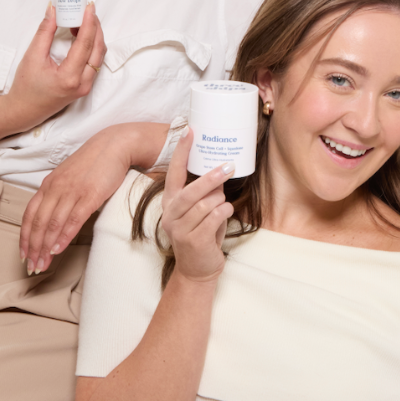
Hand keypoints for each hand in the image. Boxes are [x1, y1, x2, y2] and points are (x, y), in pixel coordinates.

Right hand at [6, 2, 106, 130]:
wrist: (25, 110)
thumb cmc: (26, 86)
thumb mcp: (32, 57)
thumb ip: (44, 32)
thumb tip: (53, 10)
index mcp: (69, 77)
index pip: (85, 44)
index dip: (89, 23)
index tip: (89, 7)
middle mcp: (82, 83)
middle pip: (98, 49)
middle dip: (95, 27)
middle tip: (88, 10)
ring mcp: (86, 86)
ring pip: (99, 56)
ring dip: (94, 36)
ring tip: (82, 21)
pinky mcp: (85, 86)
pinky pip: (95, 62)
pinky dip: (92, 46)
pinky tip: (82, 35)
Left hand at [19, 121, 166, 272]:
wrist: (114, 145)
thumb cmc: (94, 161)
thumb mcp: (69, 176)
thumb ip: (59, 193)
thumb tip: (54, 213)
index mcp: (49, 184)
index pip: (30, 215)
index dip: (25, 237)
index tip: (23, 254)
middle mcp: (56, 188)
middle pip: (38, 223)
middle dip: (33, 248)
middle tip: (32, 267)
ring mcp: (72, 192)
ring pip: (52, 224)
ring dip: (45, 248)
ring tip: (42, 265)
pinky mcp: (89, 195)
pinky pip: (72, 220)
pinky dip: (63, 237)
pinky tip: (58, 250)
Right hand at [159, 128, 232, 282]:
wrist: (197, 269)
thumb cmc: (201, 233)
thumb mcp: (201, 210)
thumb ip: (206, 192)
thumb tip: (221, 169)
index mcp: (170, 201)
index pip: (174, 172)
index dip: (182, 151)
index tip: (189, 131)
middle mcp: (170, 213)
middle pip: (191, 190)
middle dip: (211, 177)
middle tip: (229, 166)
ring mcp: (179, 228)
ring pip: (207, 204)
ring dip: (221, 202)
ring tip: (223, 205)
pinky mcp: (193, 240)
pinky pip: (214, 218)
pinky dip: (224, 213)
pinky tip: (224, 215)